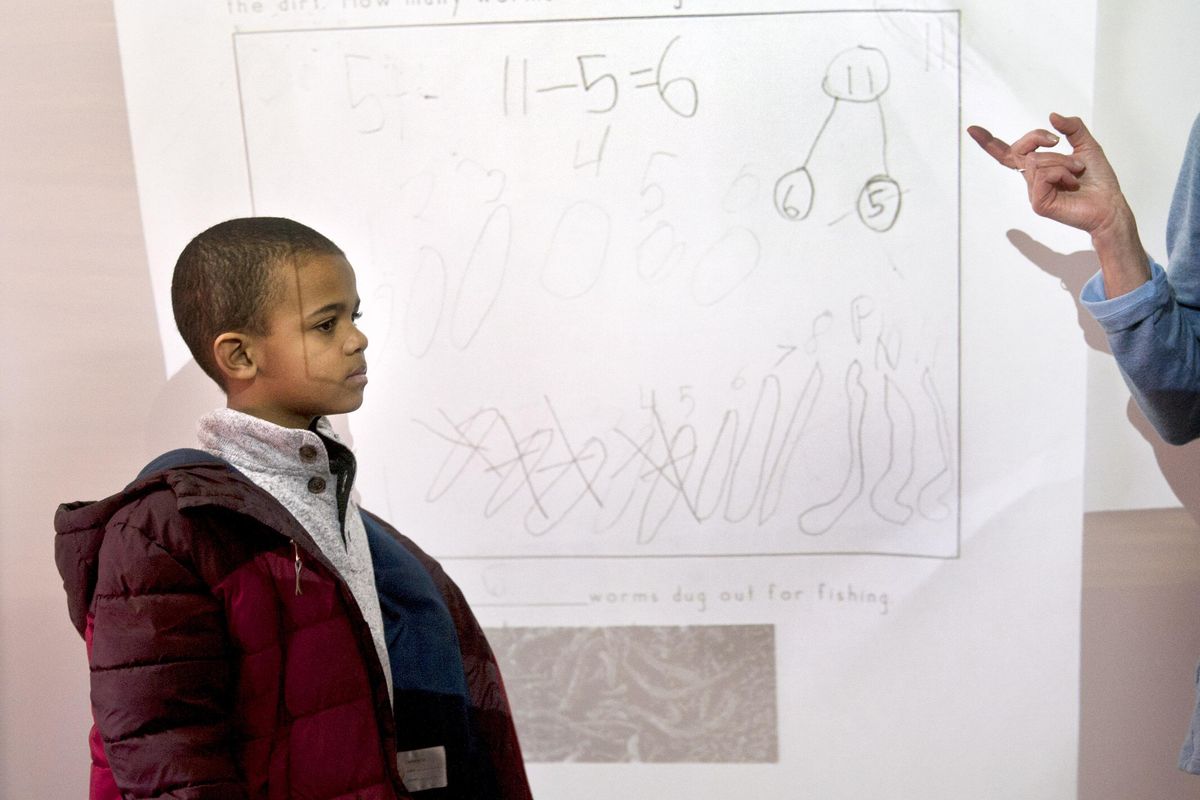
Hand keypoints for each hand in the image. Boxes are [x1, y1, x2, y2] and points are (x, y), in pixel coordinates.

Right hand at [968, 113, 1148, 297]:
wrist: (1110, 204)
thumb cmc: (1098, 180)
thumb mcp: (1087, 144)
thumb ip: (1072, 128)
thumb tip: (1052, 116)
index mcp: (1038, 168)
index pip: (1008, 154)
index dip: (989, 142)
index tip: (972, 130)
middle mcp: (1031, 180)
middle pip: (1021, 150)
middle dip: (1038, 138)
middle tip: (1057, 140)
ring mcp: (1033, 193)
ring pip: (1036, 161)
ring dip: (1062, 161)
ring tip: (1077, 172)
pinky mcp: (1038, 204)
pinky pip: (1043, 175)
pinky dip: (1061, 173)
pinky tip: (1071, 183)